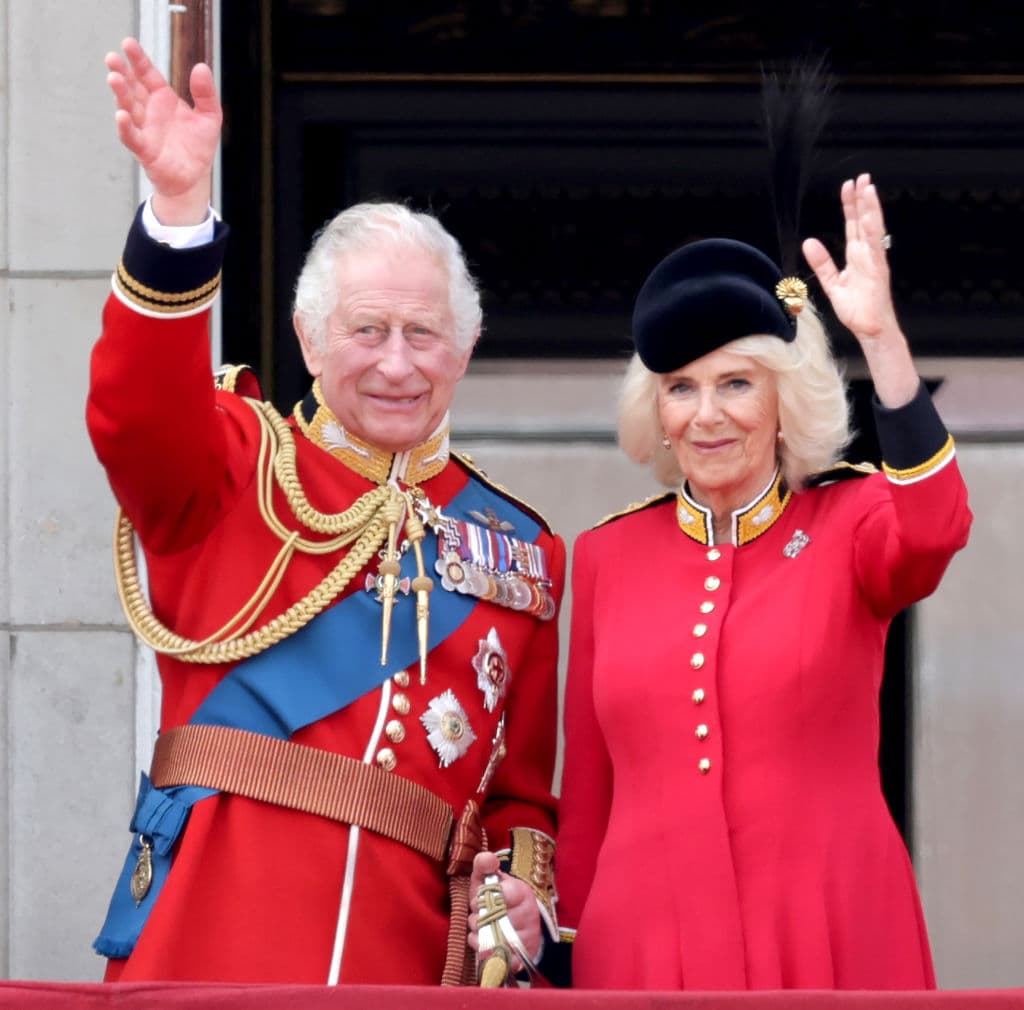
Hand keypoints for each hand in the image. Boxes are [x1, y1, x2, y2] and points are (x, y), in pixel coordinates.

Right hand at [105, 37, 221, 224]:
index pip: (148, 74)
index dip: (138, 60)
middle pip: (132, 88)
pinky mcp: (144, 150)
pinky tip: (121, 114)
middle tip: (112, 58)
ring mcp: (144, 129)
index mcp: (163, 99)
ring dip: (120, 94)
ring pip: (128, 108)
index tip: (128, 42)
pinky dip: (125, 126)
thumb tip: (201, 66)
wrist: (194, 177)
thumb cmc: (198, 146)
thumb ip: (205, 93)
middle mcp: (149, 111)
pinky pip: (131, 137)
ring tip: (114, 78)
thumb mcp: (209, 116)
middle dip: (122, 73)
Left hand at [467, 851, 541, 967]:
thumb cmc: (495, 897)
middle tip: (477, 915)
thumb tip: (487, 858)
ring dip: (479, 934)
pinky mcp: (523, 955)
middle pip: (495, 920)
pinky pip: (499, 956)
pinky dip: (485, 951)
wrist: (510, 920)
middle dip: (477, 918)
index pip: (499, 896)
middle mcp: (530, 913)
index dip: (480, 900)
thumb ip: (484, 864)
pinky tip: (483, 942)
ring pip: (495, 938)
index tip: (477, 899)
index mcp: (522, 891)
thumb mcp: (488, 878)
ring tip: (480, 928)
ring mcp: (529, 936)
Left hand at [802, 173, 899, 347]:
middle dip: (863, 200)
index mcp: (858, 256)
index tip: (848, 186)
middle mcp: (868, 254)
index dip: (851, 206)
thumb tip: (808, 242)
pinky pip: (875, 249)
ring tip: (868, 189)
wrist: (870, 329)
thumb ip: (822, 263)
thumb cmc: (857, 308)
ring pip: (873, 230)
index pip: (854, 225)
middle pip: (865, 221)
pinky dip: (872, 233)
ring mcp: (875, 261)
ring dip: (871, 209)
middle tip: (861, 177)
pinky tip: (869, 218)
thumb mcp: (832, 283)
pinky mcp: (878, 272)